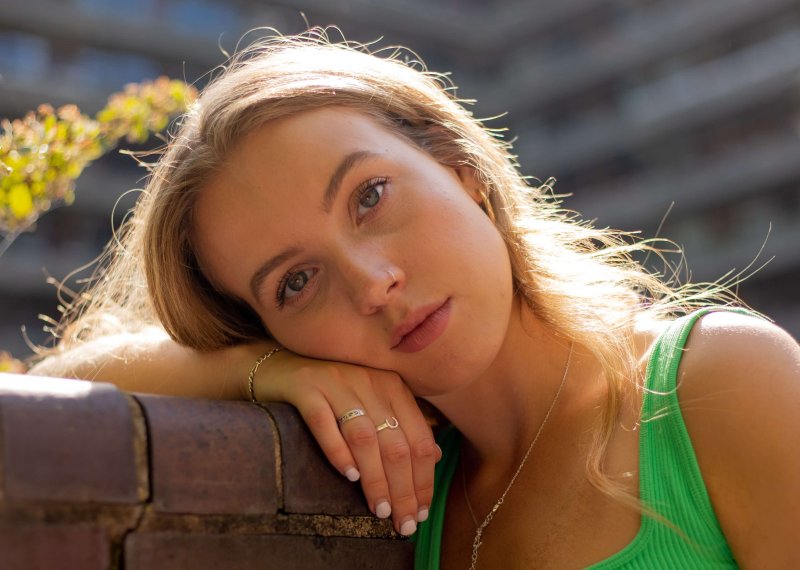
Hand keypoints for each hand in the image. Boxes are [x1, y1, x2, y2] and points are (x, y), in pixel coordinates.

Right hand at [255, 350, 440, 535]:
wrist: (281, 366)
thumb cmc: (333, 391)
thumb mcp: (373, 401)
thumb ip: (402, 424)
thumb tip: (435, 457)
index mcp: (392, 386)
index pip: (419, 439)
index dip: (423, 479)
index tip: (421, 513)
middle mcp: (369, 381)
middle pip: (395, 443)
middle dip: (403, 489)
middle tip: (403, 523)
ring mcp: (337, 383)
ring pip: (365, 437)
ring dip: (375, 478)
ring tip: (380, 510)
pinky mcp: (306, 388)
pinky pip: (324, 423)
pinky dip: (338, 451)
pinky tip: (348, 476)